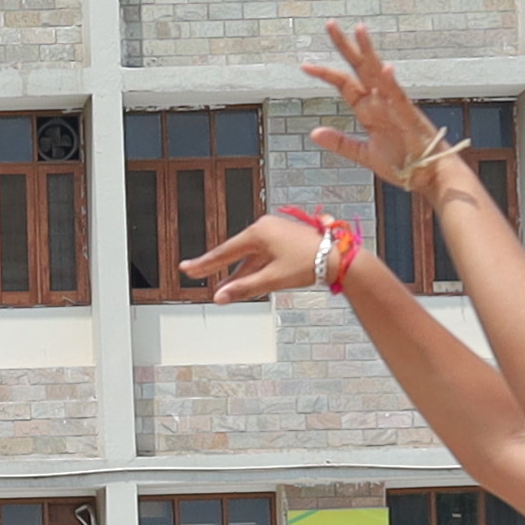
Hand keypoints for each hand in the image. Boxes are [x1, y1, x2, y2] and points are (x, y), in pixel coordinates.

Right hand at [178, 205, 353, 304]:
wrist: (338, 257)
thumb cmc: (309, 263)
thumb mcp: (272, 279)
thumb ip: (244, 288)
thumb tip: (220, 297)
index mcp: (259, 232)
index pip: (225, 252)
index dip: (204, 263)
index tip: (186, 268)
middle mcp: (265, 228)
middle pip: (236, 253)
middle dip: (221, 269)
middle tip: (198, 276)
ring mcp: (275, 233)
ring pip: (250, 257)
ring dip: (239, 273)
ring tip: (224, 289)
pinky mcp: (284, 239)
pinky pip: (262, 256)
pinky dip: (254, 269)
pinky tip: (248, 282)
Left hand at [300, 21, 445, 190]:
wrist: (428, 176)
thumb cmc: (402, 163)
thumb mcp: (364, 154)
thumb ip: (340, 142)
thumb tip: (313, 132)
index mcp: (370, 110)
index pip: (345, 85)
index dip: (326, 74)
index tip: (304, 65)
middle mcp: (381, 102)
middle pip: (360, 69)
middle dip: (345, 47)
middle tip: (330, 24)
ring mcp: (396, 107)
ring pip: (379, 74)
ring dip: (370, 53)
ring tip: (360, 30)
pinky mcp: (410, 118)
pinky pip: (399, 99)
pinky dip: (392, 84)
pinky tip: (386, 69)